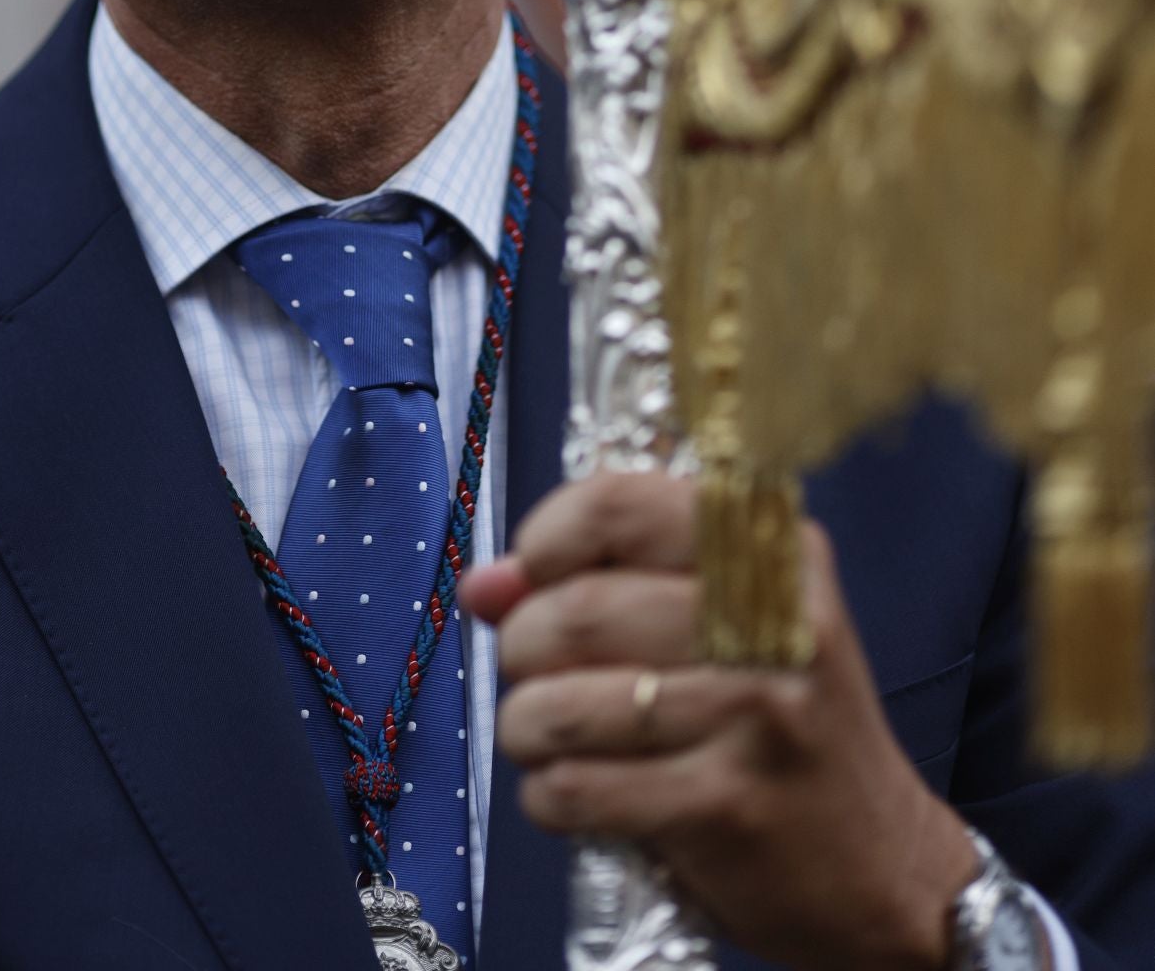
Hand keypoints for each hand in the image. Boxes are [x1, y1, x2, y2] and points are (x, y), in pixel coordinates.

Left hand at [461, 473, 991, 970]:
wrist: (885, 867)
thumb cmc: (782, 724)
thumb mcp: (719, 625)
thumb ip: (602, 582)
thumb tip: (485, 585)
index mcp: (770, 551)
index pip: (619, 503)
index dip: (548, 537)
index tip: (537, 571)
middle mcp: (772, 621)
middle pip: (574, 611)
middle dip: (523, 646)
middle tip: (536, 668)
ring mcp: (755, 715)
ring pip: (559, 705)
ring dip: (526, 726)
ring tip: (548, 733)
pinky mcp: (725, 807)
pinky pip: (575, 789)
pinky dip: (549, 795)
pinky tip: (578, 791)